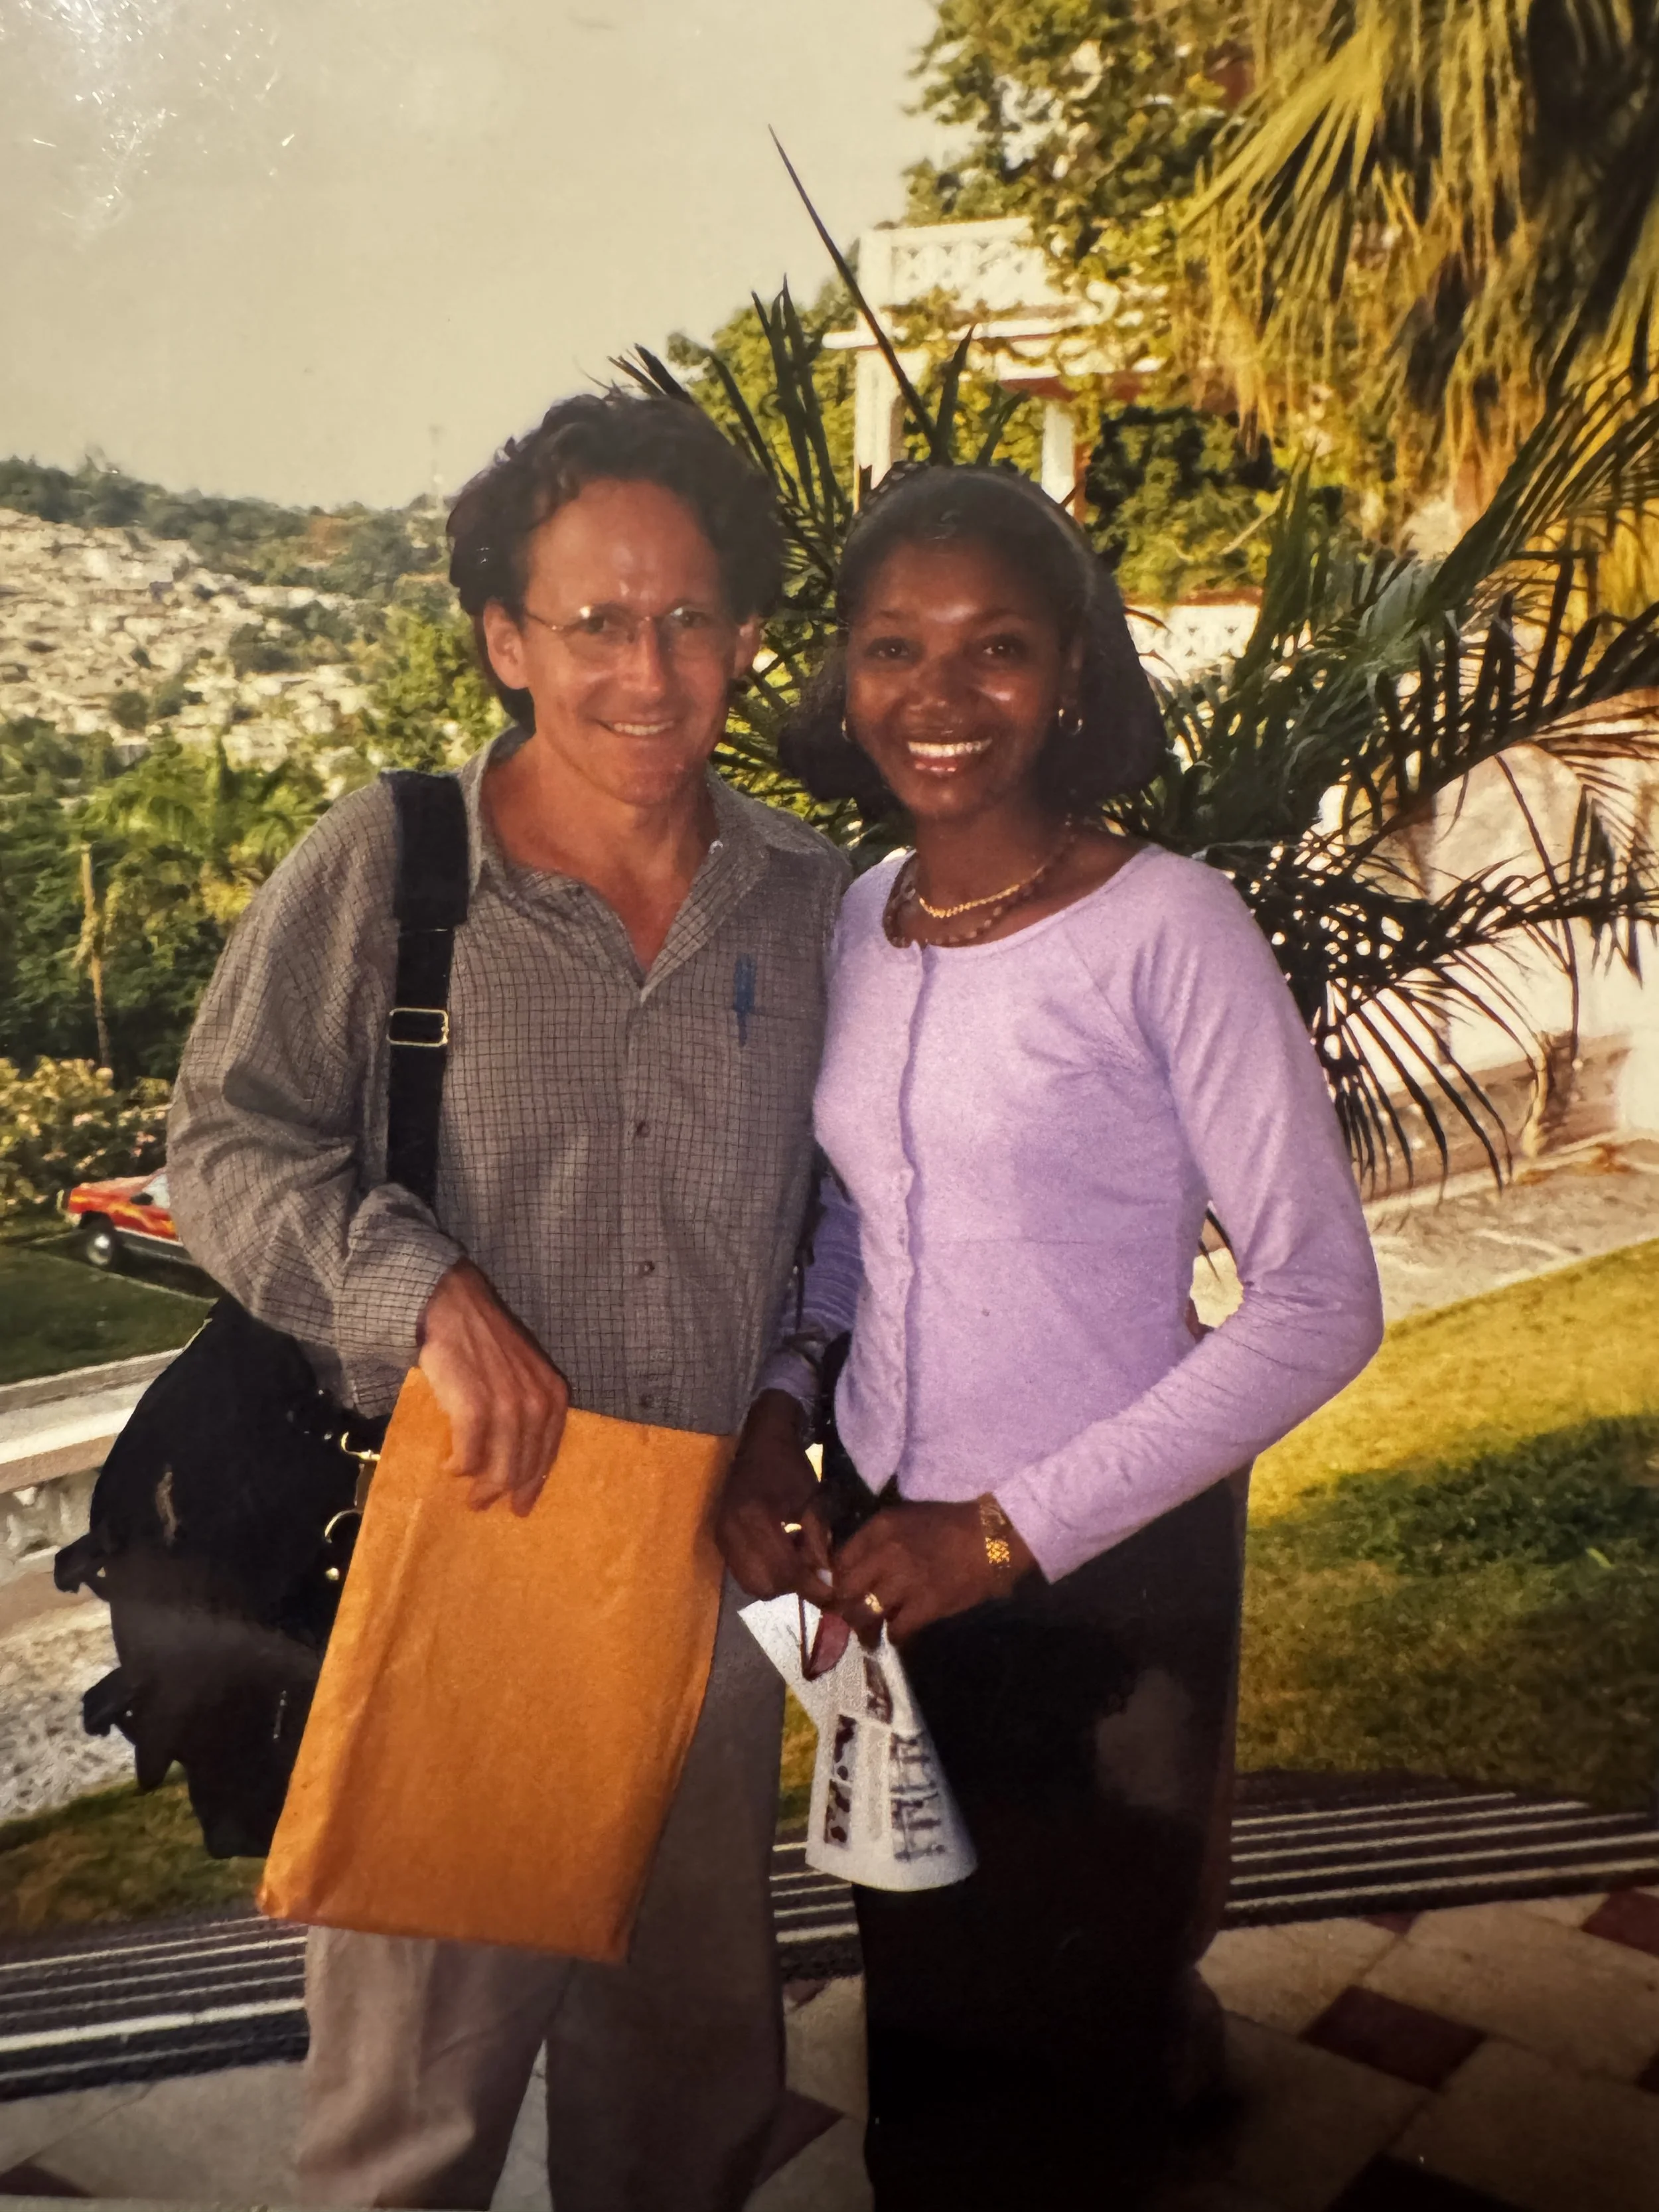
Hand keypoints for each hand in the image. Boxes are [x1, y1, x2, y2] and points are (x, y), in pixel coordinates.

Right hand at [416, 1260, 569, 1513]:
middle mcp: (538, 1404)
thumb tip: (516, 1455)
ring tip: (467, 1494)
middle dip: (505, 1492)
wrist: (454, 1308)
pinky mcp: (475, 1409)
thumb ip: (527, 1408)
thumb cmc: (485, 1342)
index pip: (548, 1454)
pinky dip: (459, 1467)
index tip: (521, 1506)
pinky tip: (450, 1467)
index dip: (535, 1484)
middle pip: (525, 1467)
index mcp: (553, 1395)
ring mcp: (507, 1408)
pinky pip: (469, 1456)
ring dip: (481, 1488)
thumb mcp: (523, 1373)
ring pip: (500, 1469)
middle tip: (483, 1504)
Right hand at [717, 1390, 834, 1600]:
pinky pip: (744, 1572)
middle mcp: (731, 1531)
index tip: (832, 1592)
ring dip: (778, 1581)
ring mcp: (721, 1536)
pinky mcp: (720, 1539)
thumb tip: (825, 1581)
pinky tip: (781, 1548)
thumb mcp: (813, 1501)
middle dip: (792, 1585)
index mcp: (755, 1516)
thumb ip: (818, 1542)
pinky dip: (765, 1571)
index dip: (810, 1586)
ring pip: (752, 1584)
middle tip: (813, 1568)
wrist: (759, 1442)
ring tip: (796, 1554)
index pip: (784, 1570)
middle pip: (764, 1586)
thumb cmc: (790, 1467)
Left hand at [831, 1498, 1037, 1644]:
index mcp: (881, 1527)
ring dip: (865, 1628)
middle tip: (853, 1615)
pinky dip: (895, 1636)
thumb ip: (879, 1540)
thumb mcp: (907, 1519)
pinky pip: (896, 1630)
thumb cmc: (951, 1525)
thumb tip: (858, 1570)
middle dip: (846, 1605)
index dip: (839, 1579)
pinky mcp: (926, 1605)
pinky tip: (899, 1634)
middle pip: (846, 1589)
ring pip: (864, 1614)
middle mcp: (886, 1552)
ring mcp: (905, 1580)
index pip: (841, 1560)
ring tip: (870, 1634)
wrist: (992, 1538)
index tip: (846, 1590)